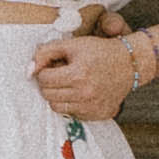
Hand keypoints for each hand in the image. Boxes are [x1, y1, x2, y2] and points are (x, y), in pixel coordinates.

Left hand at [27, 18, 158, 118]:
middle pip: (48, 95)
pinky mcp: (98, 114)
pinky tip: (82, 91)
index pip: (44, 79)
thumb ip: (46, 52)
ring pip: (57, 107)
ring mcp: (92, 107)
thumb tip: (29, 70)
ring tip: (70, 82)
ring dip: (58, 95)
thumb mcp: (72, 44)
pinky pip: (72, 113)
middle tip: (60, 73)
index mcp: (78, 74)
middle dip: (50, 83)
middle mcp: (85, 93)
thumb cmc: (99, 52)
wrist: (129, 64)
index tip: (54, 65)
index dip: (45, 70)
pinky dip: (72, 103)